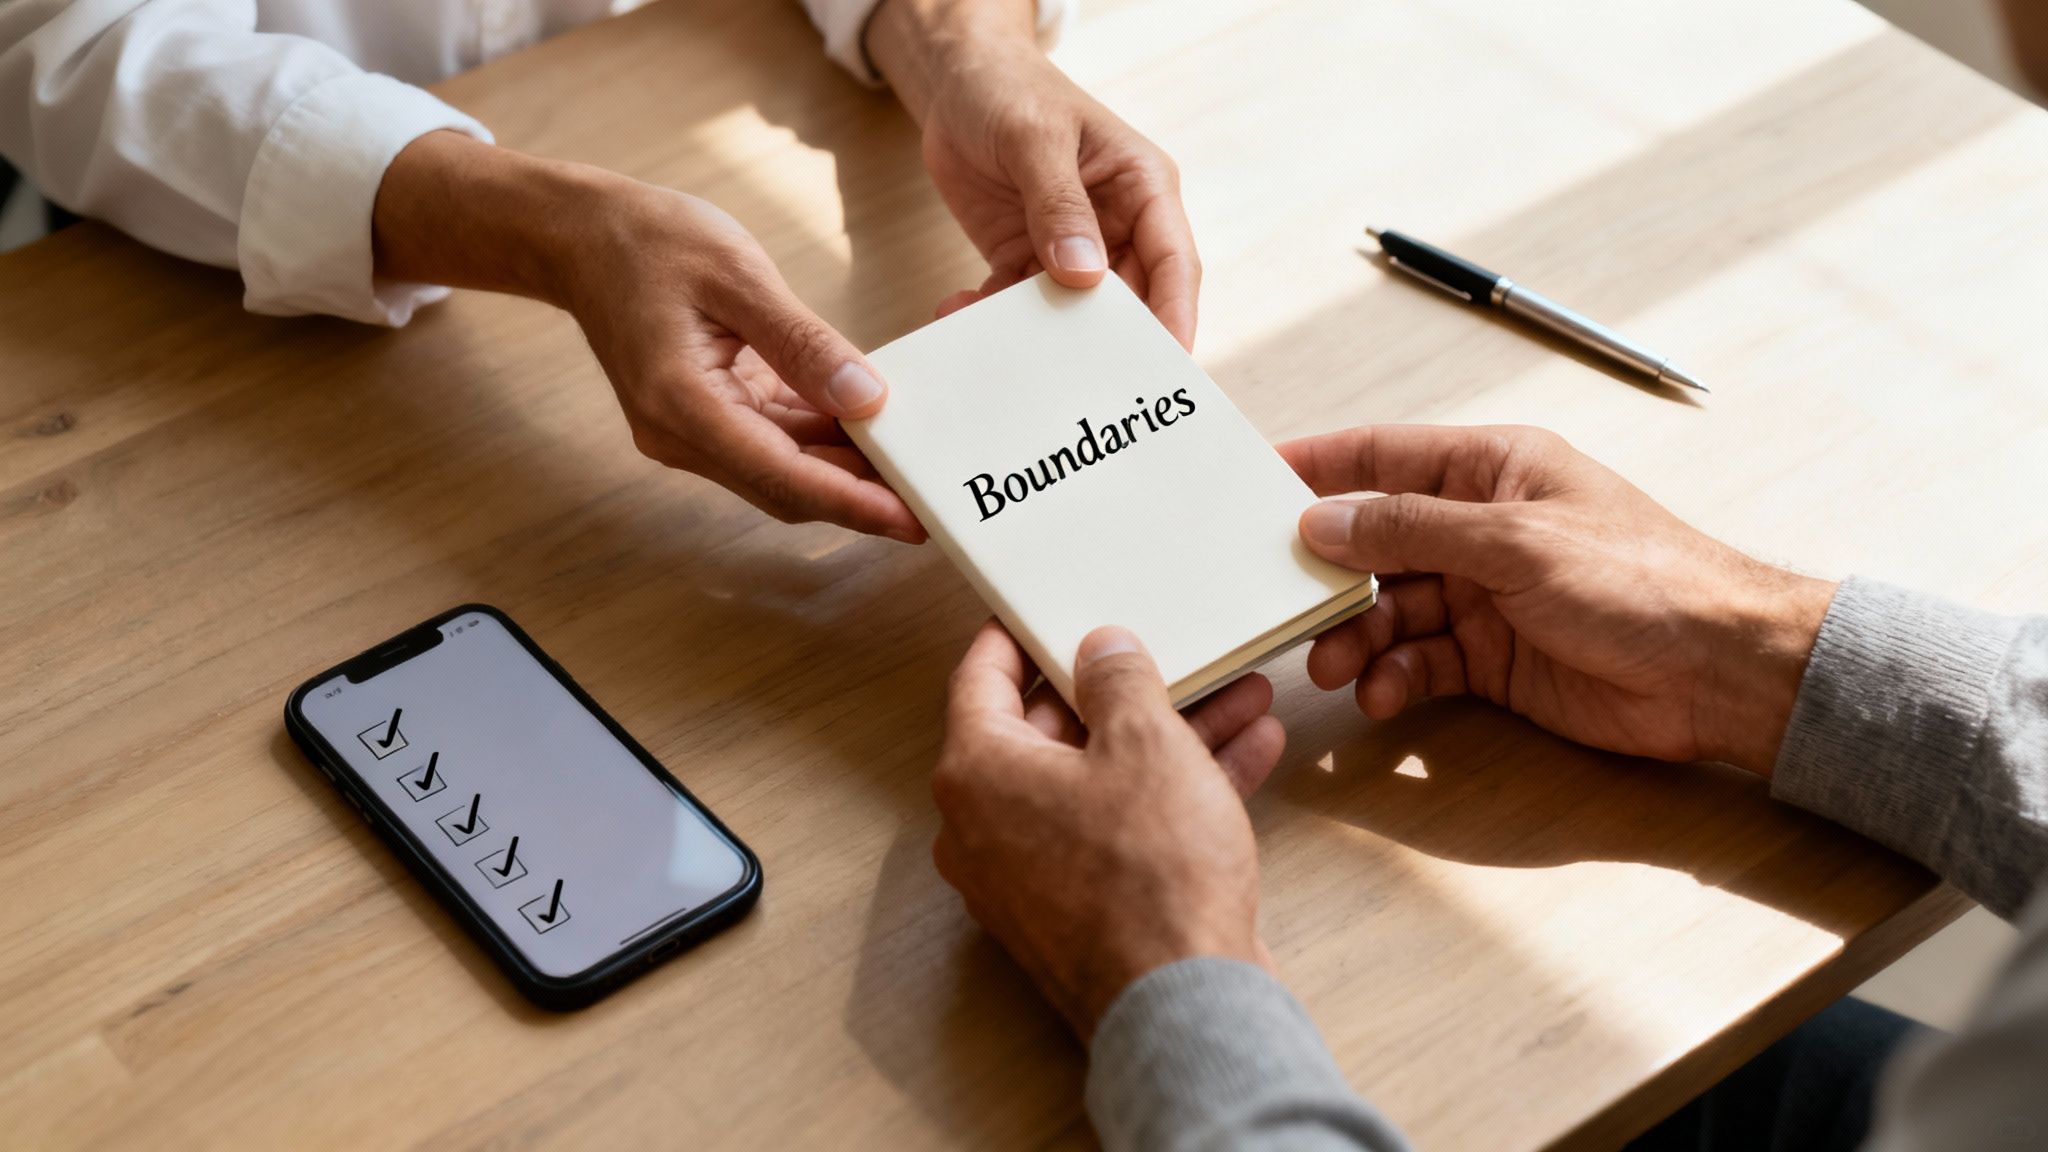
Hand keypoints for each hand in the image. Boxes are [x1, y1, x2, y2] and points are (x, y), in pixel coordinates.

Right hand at [556, 187, 923, 539]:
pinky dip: (819, 440)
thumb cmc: (650, 242)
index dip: (851, 502)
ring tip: (911, 462)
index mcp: (682, 403)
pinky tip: (865, 425)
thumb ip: (803, 342)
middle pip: (785, 488)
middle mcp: (681, 434)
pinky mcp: (704, 417)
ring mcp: (688, 432)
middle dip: (859, 498)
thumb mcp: (737, 274)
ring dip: (842, 469)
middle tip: (931, 498)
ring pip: (781, 471)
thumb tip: (866, 396)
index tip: (909, 517)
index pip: (782, 475)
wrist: (582, 237)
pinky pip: (770, 443)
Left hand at [867, 1, 1199, 344]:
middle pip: (1126, 302)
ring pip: (1070, 314)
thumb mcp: (1036, 138)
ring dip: (1035, 335)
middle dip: (1102, 343)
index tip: (1164, 365)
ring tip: (998, 347)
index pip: (1174, 264)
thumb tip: (1084, 273)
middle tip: (1073, 381)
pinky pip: (1016, 304)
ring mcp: (1071, 248)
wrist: (958, 81)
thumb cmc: (1011, 90)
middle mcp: (1116, 226)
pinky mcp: (1026, 260)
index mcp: (1144, 190)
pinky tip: (958, 313)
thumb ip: (1058, 204)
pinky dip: (991, 317)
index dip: (1174, 317)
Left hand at [933, 622, 1286, 1038]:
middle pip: (1052, 731)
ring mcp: (1031, 876)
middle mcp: (986, 827)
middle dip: (1125, 689)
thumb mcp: (1147, 743)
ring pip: (1100, 780)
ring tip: (1238, 694)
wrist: (1184, 1004)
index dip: (1017, 635)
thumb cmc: (1150, 876)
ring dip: (1171, 736)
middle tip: (1167, 649)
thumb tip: (1102, 650)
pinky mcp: (1080, 910)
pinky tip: (1248, 749)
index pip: (981, 679)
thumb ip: (1120, 680)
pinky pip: (1121, 828)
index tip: (1036, 607)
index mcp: (978, 774)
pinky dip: (1174, 792)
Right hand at [1280, 425, 1836, 773]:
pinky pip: (1419, 661)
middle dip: (1328, 574)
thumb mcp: (1515, 541)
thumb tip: (1324, 519)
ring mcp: (1485, 594)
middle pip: (1375, 540)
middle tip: (1285, 605)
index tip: (1253, 481)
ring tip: (1334, 666)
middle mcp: (1482, 526)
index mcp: (1493, 469)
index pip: (1384, 455)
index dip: (1318, 465)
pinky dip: (1393, 677)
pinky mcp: (1493, 657)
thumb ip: (1411, 528)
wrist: (1719, 672)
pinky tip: (1382, 694)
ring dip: (1356, 636)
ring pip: (1390, 608)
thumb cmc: (1641, 580)